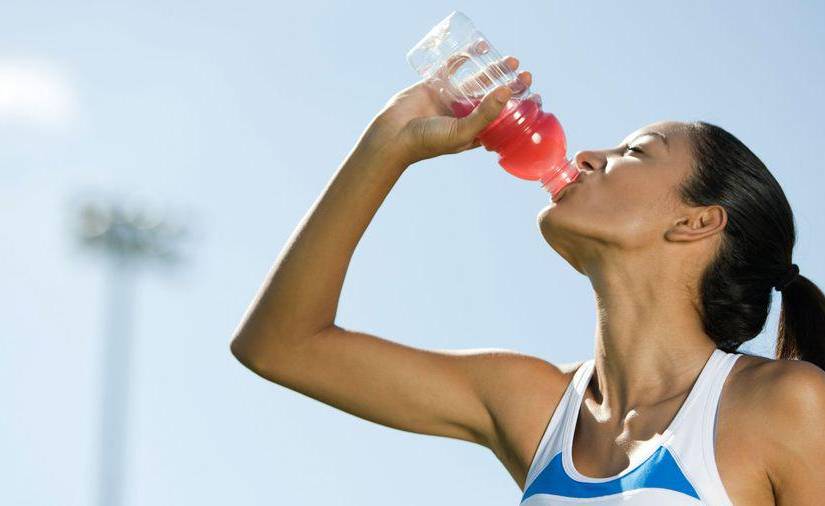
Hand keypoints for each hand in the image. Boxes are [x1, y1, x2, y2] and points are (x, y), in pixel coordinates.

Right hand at [363, 56, 532, 166]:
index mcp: (475, 132)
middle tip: (525, 76)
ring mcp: (451, 100)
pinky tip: (479, 49)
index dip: (520, 110)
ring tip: (511, 61)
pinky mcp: (436, 85)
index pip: (504, 120)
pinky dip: (465, 57)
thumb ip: (485, 113)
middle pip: (494, 98)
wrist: (393, 135)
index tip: (536, 99)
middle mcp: (465, 115)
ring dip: (494, 70)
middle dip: (511, 87)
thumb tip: (506, 90)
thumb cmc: (428, 142)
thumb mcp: (463, 131)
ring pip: (478, 81)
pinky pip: (453, 68)